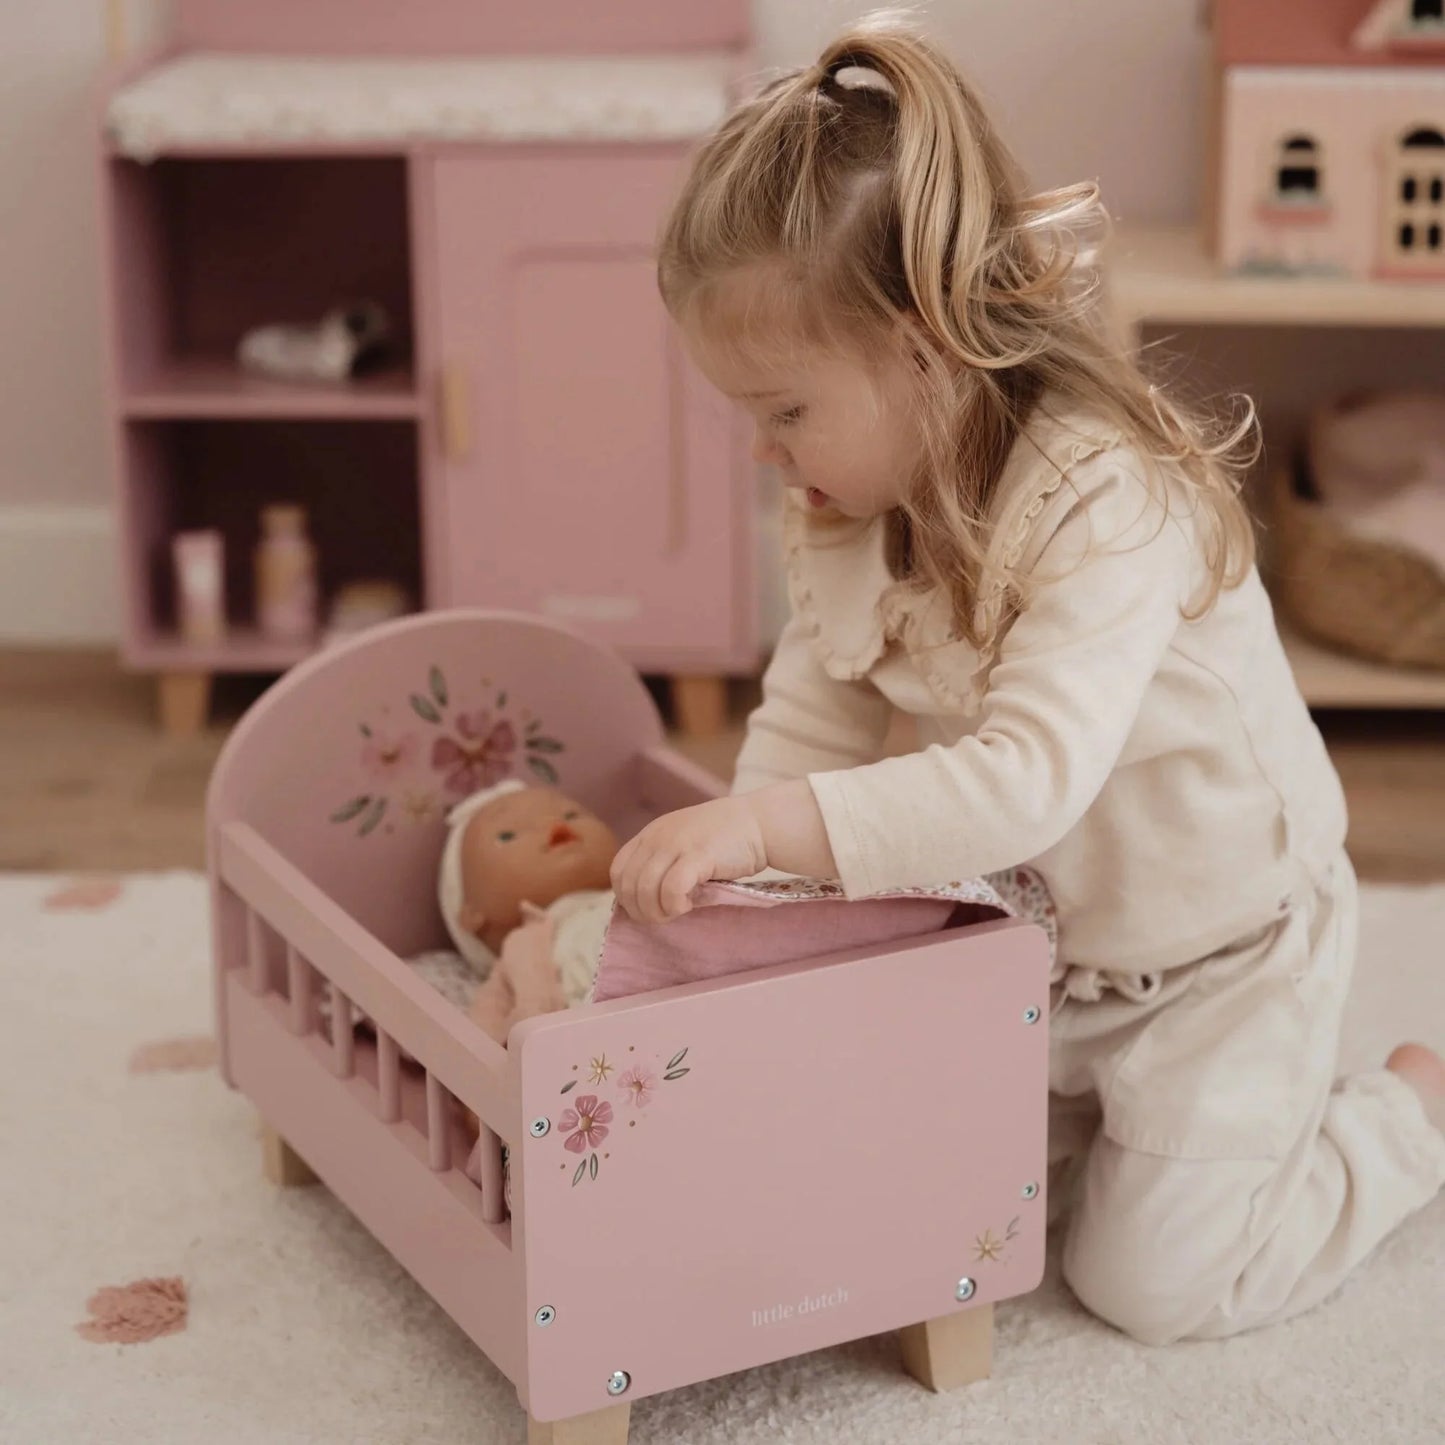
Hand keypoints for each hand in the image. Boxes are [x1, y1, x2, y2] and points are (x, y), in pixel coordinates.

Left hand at [610, 796, 767, 923]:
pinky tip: (689, 905)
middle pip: (628, 884)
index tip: (648, 908)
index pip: (618, 870)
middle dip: (641, 910)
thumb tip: (649, 905)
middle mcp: (658, 836)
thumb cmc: (728, 841)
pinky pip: (671, 888)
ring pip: (645, 888)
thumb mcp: (685, 846)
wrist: (761, 823)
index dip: (627, 896)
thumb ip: (666, 866)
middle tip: (663, 917)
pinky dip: (674, 904)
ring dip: (657, 910)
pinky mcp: (698, 854)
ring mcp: (676, 843)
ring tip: (678, 911)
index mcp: (651, 833)